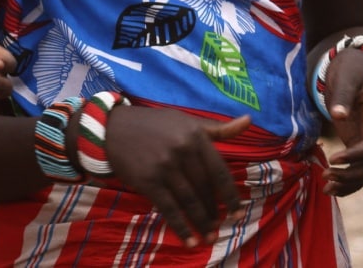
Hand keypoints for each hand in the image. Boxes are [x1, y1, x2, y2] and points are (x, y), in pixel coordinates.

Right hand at [105, 105, 249, 247]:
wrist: (114, 129)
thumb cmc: (155, 125)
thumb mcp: (187, 121)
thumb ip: (218, 129)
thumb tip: (248, 121)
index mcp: (196, 136)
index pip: (219, 171)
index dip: (230, 195)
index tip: (238, 212)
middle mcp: (182, 151)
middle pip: (205, 189)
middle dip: (214, 211)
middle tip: (220, 226)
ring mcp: (165, 167)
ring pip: (190, 201)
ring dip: (202, 222)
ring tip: (209, 236)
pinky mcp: (148, 181)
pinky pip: (169, 209)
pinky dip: (181, 227)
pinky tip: (190, 240)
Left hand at [323, 47, 362, 195]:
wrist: (352, 65)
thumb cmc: (350, 68)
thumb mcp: (347, 77)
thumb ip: (343, 95)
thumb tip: (338, 115)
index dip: (356, 155)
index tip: (334, 159)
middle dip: (351, 175)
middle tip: (326, 176)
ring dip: (348, 183)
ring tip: (326, 187)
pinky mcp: (360, 143)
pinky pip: (358, 167)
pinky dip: (348, 181)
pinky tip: (332, 188)